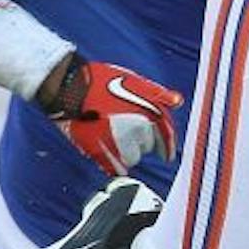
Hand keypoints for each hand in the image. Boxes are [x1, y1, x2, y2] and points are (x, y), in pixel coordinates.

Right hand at [45, 57, 183, 175]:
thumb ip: (158, 94)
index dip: (166, 146)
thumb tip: (178, 102)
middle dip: (140, 142)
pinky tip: (108, 154)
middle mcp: (140, 128)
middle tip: (125, 131)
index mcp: (150, 111)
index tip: (165, 156)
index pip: (166, 136)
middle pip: (148, 147)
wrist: (69, 86)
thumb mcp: (134, 81)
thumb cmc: (101, 81)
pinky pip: (116, 167)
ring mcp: (120, 141)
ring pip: (133, 158)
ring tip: (113, 137)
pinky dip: (114, 164)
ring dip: (126, 152)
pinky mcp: (101, 151)